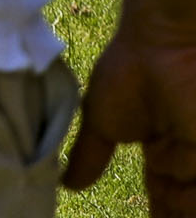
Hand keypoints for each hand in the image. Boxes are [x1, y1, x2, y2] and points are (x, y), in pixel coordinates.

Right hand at [65, 17, 195, 210]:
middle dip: (172, 211)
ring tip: (169, 193)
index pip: (164, 198)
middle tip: (163, 214)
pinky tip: (179, 184)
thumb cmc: (128, 76)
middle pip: (182, 201)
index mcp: (163, 153)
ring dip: (180, 202)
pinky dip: (189, 184)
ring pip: (193, 196)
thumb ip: (89, 155)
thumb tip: (66, 183)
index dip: (160, 214)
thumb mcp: (101, 121)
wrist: (162, 48)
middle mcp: (186, 158)